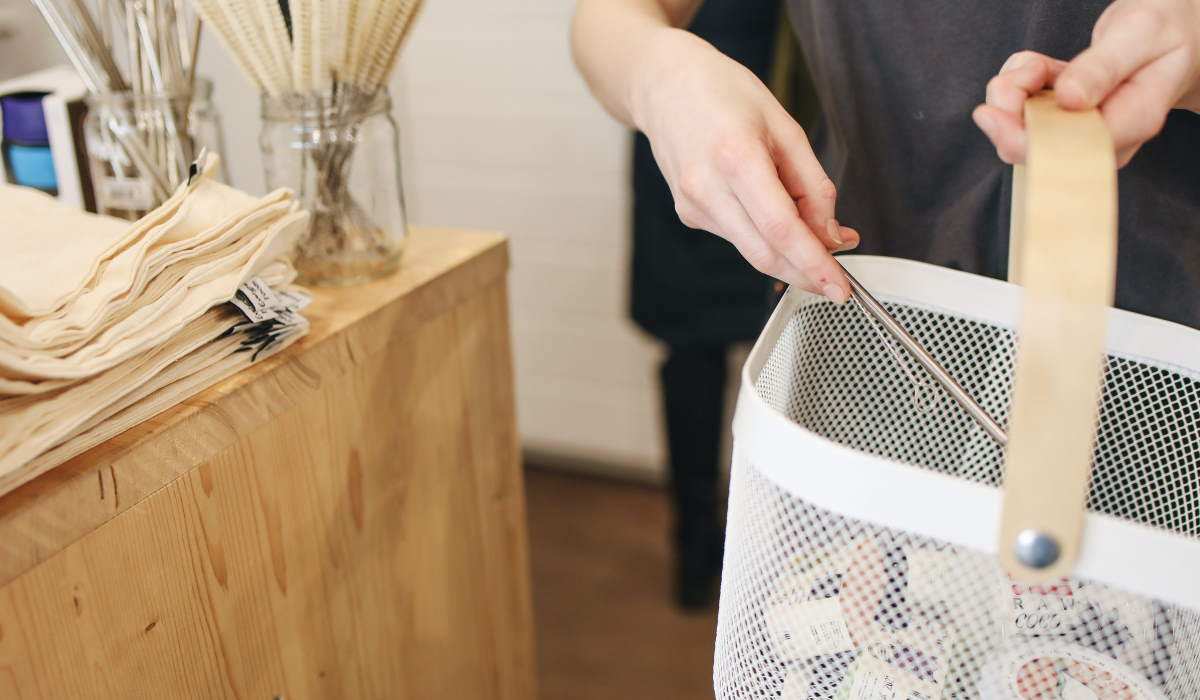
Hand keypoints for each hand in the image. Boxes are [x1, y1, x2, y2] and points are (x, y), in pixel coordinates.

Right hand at [631, 28, 858, 301]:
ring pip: (752, 251)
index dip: (814, 264)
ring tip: (816, 230)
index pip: (781, 229)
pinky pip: (738, 238)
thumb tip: (831, 235)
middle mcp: (707, 188)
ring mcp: (693, 205)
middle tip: (839, 275)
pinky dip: (765, 238)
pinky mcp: (688, 214)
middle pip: (766, 254)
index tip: (840, 288)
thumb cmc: (724, 94)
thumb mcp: (784, 126)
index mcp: (736, 156)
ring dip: (789, 254)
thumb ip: (812, 185)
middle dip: (806, 272)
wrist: (663, 85)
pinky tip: (774, 213)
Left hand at [973, 0, 1199, 166]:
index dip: (1021, 139)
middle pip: (1035, 150)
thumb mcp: (1140, 34)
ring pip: (1022, 131)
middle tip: (1018, 74)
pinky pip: (1024, 113)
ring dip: (1012, 93)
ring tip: (1036, 64)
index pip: (1068, 152)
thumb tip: (1069, 100)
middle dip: (1009, 112)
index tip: (994, 110)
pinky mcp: (1066, 120)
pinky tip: (1038, 67)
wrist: (1178, 34)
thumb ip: (1105, 67)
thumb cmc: (1166, 32)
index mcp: (1133, 121)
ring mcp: (1083, 132)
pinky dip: (1019, 85)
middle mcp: (1106, 138)